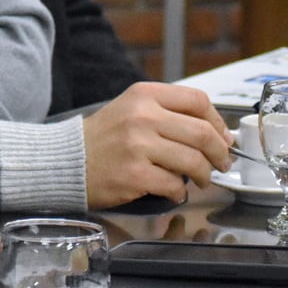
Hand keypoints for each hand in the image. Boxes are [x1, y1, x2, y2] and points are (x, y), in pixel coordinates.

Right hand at [82, 82, 231, 208]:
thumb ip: (169, 114)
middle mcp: (142, 116)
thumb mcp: (131, 110)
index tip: (222, 138)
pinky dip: (179, 192)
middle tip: (221, 164)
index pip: (197, 100)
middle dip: (220, 154)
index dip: (217, 122)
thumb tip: (217, 136)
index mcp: (143, 95)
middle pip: (202, 133)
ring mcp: (138, 146)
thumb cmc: (103, 138)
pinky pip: (175, 186)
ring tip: (198, 180)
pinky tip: (170, 190)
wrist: (65, 160)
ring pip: (194, 162)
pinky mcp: (135, 174)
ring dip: (203, 176)